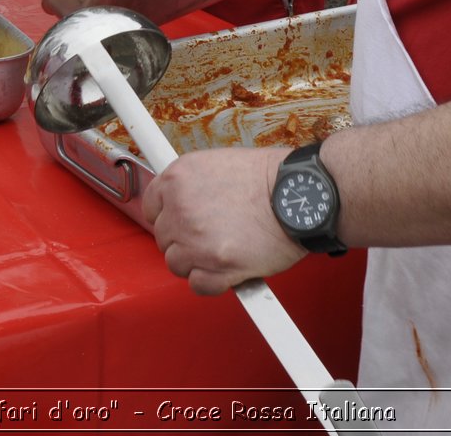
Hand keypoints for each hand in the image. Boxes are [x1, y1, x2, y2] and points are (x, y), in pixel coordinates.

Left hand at [142, 147, 305, 294]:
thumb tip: (178, 203)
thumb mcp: (216, 165)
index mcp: (177, 179)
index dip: (168, 216)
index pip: (150, 207)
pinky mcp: (218, 267)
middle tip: (210, 236)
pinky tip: (227, 270)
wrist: (300, 194)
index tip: (180, 222)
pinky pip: (198, 285)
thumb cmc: (267, 178)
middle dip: (183, 240)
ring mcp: (197, 240)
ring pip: (177, 264)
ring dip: (196, 262)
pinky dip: (212, 283)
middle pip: (163, 238)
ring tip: (222, 251)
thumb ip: (191, 185)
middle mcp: (181, 209)